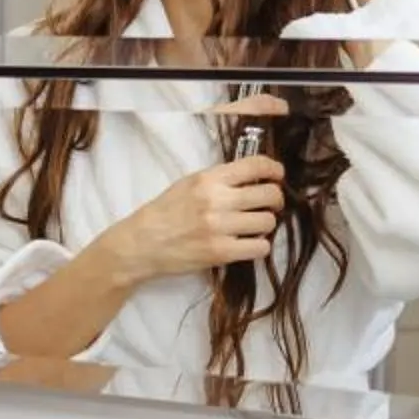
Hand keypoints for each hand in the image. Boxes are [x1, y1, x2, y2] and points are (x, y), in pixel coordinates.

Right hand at [101, 149, 286, 283]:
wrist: (141, 244)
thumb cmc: (164, 213)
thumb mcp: (188, 184)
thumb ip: (219, 179)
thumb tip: (253, 177)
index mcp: (208, 179)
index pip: (255, 165)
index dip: (274, 169)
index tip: (277, 175)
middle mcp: (217, 200)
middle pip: (269, 194)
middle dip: (275, 199)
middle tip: (269, 205)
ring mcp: (220, 228)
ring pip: (268, 221)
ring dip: (266, 224)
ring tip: (254, 226)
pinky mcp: (221, 253)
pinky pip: (260, 247)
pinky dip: (259, 246)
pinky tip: (248, 244)